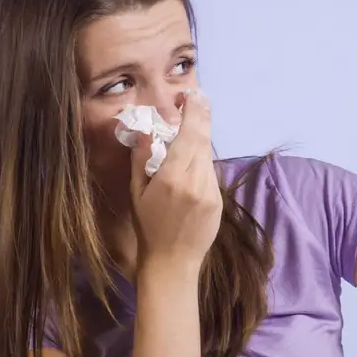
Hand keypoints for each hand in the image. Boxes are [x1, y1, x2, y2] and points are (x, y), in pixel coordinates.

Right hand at [129, 89, 222, 275]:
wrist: (173, 262)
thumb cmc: (148, 227)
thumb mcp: (137, 192)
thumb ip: (141, 158)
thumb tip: (145, 130)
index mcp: (172, 178)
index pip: (189, 135)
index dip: (194, 112)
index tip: (192, 95)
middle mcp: (196, 181)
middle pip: (203, 140)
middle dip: (200, 118)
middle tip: (195, 100)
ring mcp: (211, 191)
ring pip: (208, 156)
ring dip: (199, 142)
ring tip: (187, 134)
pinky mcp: (219, 200)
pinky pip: (210, 173)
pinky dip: (201, 163)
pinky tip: (190, 167)